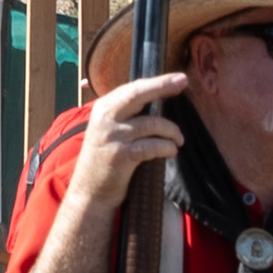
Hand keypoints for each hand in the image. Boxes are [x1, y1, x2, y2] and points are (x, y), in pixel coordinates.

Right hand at [69, 71, 186, 212]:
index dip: (156, 82)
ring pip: (152, 123)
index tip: (177, 78)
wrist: (89, 195)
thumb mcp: (106, 132)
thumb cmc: (103, 163)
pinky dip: (167, 147)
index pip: (132, 89)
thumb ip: (123, 115)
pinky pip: (153, 146)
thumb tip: (153, 100)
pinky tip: (172, 151)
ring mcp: (113, 137)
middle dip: (163, 86)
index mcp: (102, 109)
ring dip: (172, 131)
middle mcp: (106, 119)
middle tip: (183, 81)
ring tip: (179, 139)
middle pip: (139, 94)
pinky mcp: (122, 156)